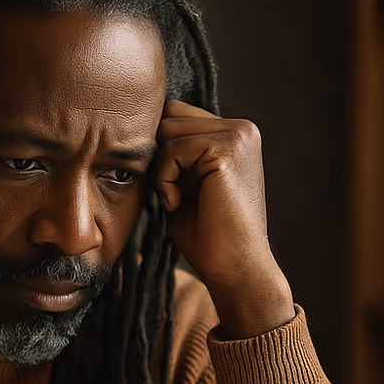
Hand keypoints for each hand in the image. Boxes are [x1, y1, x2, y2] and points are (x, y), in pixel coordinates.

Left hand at [155, 100, 294, 337]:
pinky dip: (164, 179)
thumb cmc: (208, 237)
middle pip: (169, 116)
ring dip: (161, 169)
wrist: (235, 269)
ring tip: (177, 201)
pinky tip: (177, 204)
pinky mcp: (228, 149)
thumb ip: (173, 157)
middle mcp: (242, 128)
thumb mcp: (185, 186)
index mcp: (234, 135)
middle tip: (171, 195)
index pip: (177, 114)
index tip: (166, 186)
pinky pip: (172, 149)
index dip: (160, 148)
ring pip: (168, 130)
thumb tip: (141, 133)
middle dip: (158, 157)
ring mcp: (238, 136)